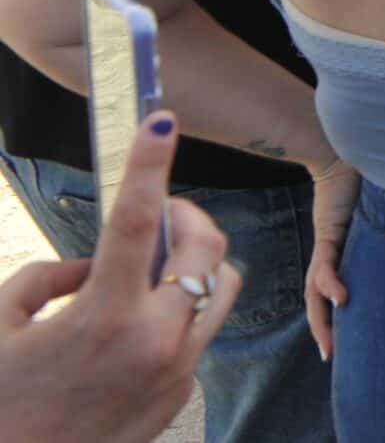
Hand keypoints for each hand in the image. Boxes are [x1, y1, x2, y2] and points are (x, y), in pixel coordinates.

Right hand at [0, 114, 240, 442]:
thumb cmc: (2, 403)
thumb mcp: (2, 328)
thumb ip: (44, 279)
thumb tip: (85, 263)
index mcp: (104, 318)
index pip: (135, 221)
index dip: (149, 164)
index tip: (161, 123)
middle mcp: (154, 340)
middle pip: (207, 247)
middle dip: (186, 218)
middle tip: (160, 213)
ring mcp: (176, 370)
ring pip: (220, 288)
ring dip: (196, 265)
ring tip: (156, 266)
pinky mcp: (181, 394)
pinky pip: (197, 335)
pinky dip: (175, 317)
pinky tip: (134, 330)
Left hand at [304, 156, 356, 360]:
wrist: (344, 149)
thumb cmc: (368, 176)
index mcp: (342, 250)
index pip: (333, 288)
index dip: (335, 314)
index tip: (343, 338)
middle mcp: (332, 252)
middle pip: (319, 298)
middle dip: (323, 328)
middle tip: (329, 356)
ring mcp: (328, 244)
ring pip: (316, 291)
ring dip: (321, 319)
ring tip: (329, 344)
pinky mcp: (329, 233)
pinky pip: (327, 266)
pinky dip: (331, 284)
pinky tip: (342, 298)